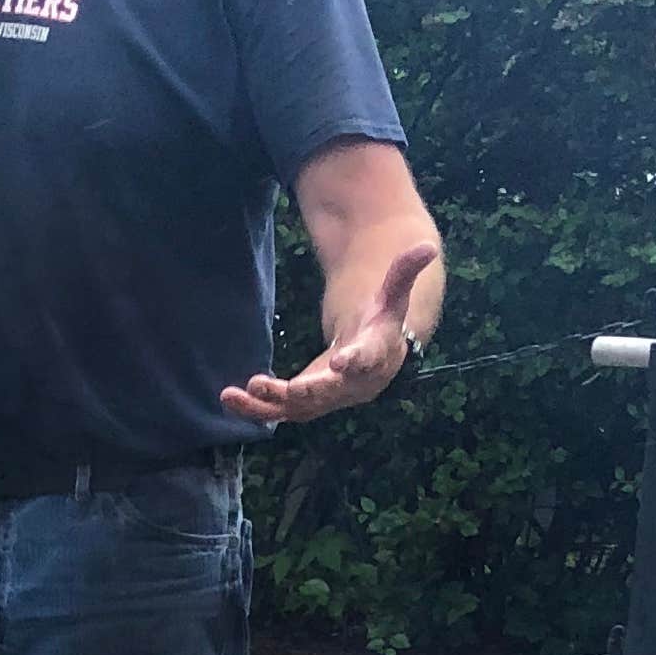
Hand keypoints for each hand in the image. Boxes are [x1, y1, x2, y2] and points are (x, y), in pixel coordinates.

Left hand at [219, 240, 441, 427]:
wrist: (377, 360)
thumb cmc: (382, 323)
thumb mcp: (392, 296)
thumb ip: (403, 272)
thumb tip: (427, 245)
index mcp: (374, 357)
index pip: (367, 360)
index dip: (354, 362)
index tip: (340, 363)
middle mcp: (350, 385)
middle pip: (326, 392)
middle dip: (301, 391)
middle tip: (274, 387)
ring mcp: (326, 398)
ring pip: (296, 408)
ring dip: (265, 404)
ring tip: (234, 394)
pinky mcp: (305, 402)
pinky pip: (279, 410)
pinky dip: (254, 407)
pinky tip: (228, 398)